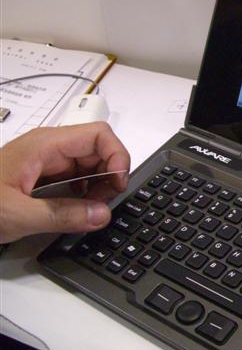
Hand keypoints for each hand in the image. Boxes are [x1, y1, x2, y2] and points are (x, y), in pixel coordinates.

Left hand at [0, 122, 130, 243]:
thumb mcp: (15, 214)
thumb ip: (61, 215)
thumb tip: (102, 215)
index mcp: (45, 145)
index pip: (99, 134)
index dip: (117, 156)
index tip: (118, 186)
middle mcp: (49, 148)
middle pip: (99, 149)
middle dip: (110, 175)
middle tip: (103, 204)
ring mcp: (46, 162)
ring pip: (90, 164)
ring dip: (99, 186)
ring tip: (90, 210)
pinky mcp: (43, 177)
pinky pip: (76, 178)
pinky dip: (86, 192)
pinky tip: (78, 209)